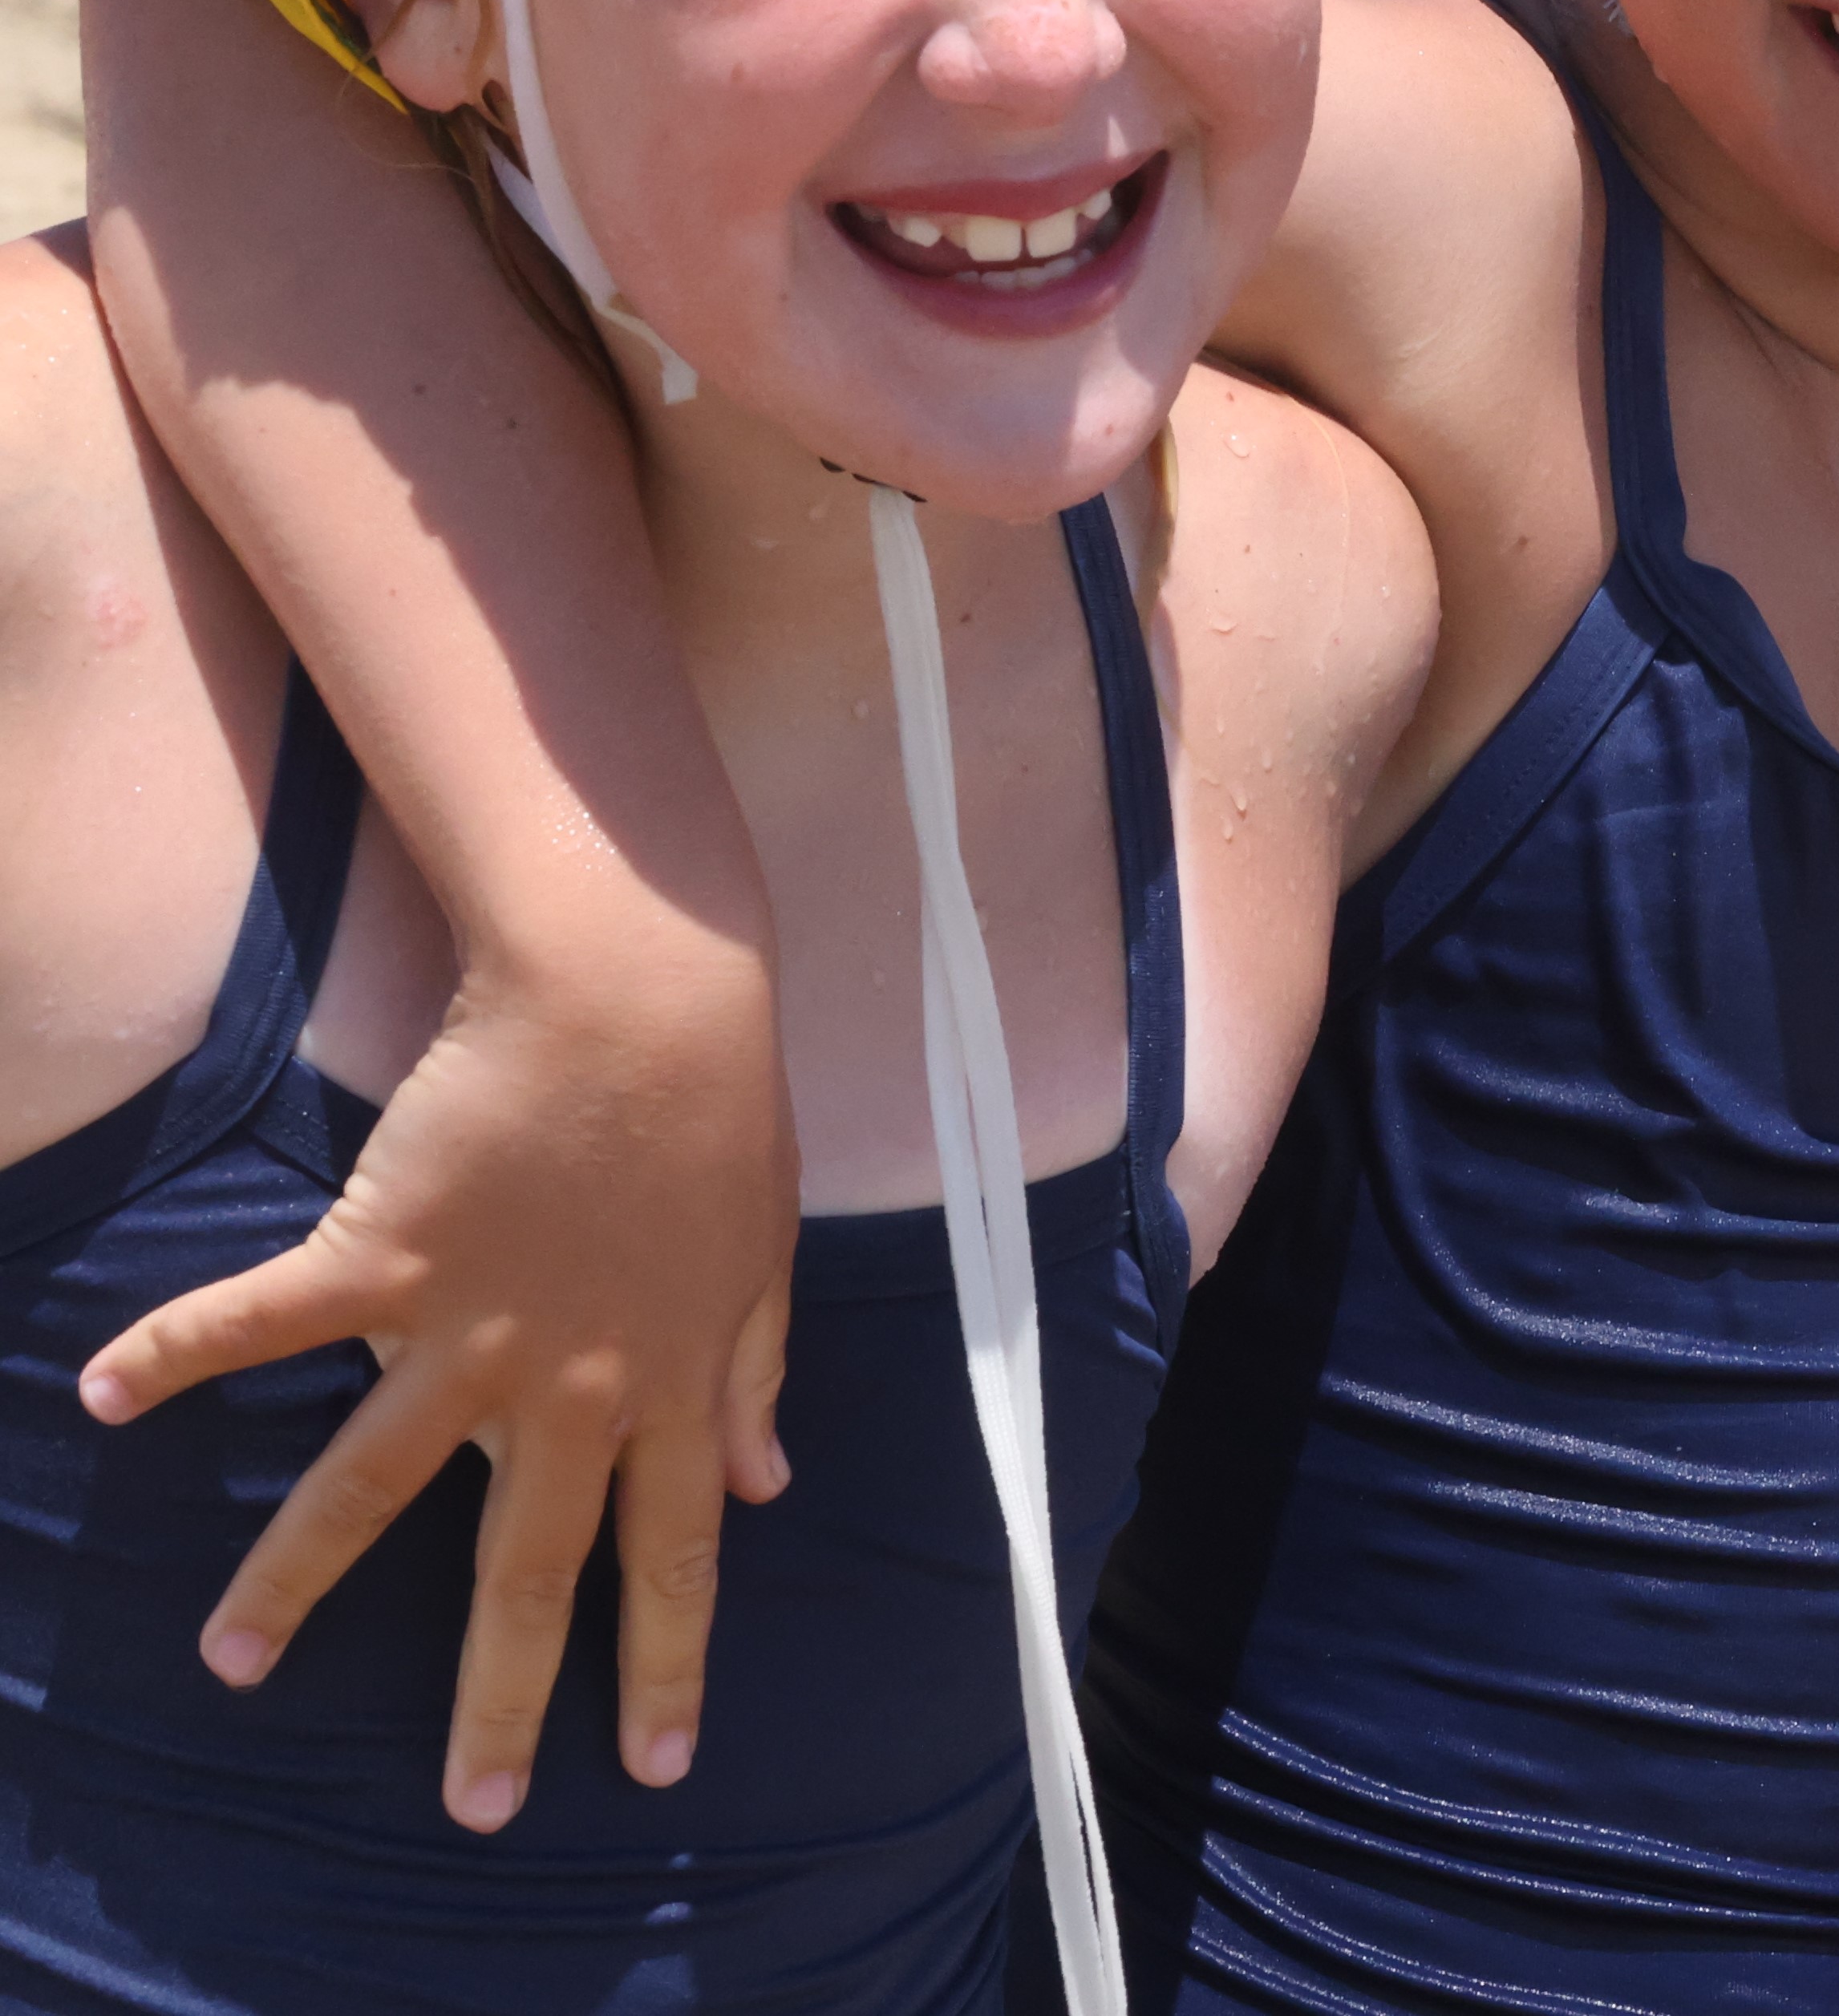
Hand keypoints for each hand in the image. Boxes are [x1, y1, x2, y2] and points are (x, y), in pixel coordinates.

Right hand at [82, 916, 794, 1827]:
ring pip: (368, 1484)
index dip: (664, 1665)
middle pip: (522, 1569)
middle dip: (497, 1696)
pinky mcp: (383, 1254)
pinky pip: (264, 1316)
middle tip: (470, 1810)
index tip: (650, 1765)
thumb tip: (767, 1482)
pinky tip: (102, 1388)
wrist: (643, 998)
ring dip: (290, 1579)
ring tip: (230, 1663)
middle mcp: (563, 1384)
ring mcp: (465, 1328)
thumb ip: (752, 1378)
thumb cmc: (717, 1117)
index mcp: (665, 1387)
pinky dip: (178, 1347)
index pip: (673, 1558)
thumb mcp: (762, 1262)